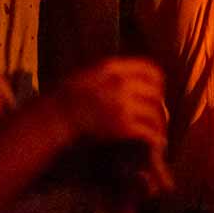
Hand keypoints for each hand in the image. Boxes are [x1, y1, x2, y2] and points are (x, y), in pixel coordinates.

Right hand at [53, 56, 170, 194]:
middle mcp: (121, 83)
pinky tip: (155, 144)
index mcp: (113, 67)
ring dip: (159, 126)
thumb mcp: (90, 74)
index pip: (151, 70)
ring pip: (156, 114)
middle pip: (156, 93)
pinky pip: (149, 131)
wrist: (54, 118)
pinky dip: (155, 139)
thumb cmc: (68, 98)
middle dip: (159, 107)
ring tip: (159, 135)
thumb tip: (137, 81)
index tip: (157, 94)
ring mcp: (123, 104)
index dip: (158, 84)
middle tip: (159, 118)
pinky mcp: (122, 125)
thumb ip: (113, 74)